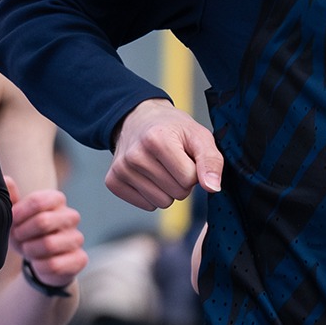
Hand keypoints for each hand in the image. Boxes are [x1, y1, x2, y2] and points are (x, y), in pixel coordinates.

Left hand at [7, 177, 86, 286]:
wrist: (39, 262)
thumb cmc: (27, 233)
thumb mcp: (16, 217)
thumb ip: (11, 199)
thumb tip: (6, 179)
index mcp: (56, 200)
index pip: (38, 201)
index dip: (20, 214)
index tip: (13, 220)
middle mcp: (71, 216)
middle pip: (43, 221)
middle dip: (23, 233)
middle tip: (18, 237)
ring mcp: (77, 238)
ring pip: (49, 244)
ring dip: (30, 250)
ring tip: (28, 250)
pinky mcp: (80, 259)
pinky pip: (54, 264)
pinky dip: (39, 266)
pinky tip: (38, 263)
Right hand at [105, 99, 222, 210]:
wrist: (139, 118)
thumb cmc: (173, 128)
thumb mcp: (199, 135)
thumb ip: (211, 160)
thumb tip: (213, 188)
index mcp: (157, 139)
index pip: (189, 179)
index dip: (194, 171)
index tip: (186, 156)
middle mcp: (135, 155)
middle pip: (177, 193)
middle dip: (181, 180)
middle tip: (173, 161)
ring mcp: (121, 169)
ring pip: (162, 202)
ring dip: (167, 189)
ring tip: (161, 167)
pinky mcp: (113, 181)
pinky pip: (146, 206)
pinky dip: (151, 194)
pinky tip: (147, 174)